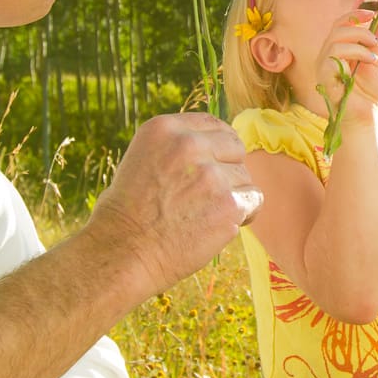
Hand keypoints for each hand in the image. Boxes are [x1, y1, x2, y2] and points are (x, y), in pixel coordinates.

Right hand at [87, 111, 258, 289]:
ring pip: (245, 177)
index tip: (214, 163)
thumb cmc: (127, 214)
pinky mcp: (228, 205)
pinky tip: (217, 226)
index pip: (212, 124)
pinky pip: (254, 201)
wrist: (122, 252)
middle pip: (235, 148)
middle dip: (228, 169)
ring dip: (233, 196)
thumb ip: (178, 149)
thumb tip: (216, 147)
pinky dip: (243, 215)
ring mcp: (211, 174)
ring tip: (203, 215)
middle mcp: (189, 145)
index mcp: (165, 129)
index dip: (218, 146)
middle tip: (207, 195)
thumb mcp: (143, 160)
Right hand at [323, 7, 377, 123]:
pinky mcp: (324, 76)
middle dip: (359, 28)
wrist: (365, 117)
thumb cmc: (367, 93)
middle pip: (337, 28)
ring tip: (374, 55)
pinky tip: (369, 62)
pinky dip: (356, 54)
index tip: (373, 13)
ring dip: (359, 41)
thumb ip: (377, 43)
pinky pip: (335, 56)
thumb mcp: (375, 62)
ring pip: (336, 40)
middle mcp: (326, 55)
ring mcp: (323, 65)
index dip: (355, 14)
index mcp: (336, 50)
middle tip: (376, 40)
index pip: (340, 24)